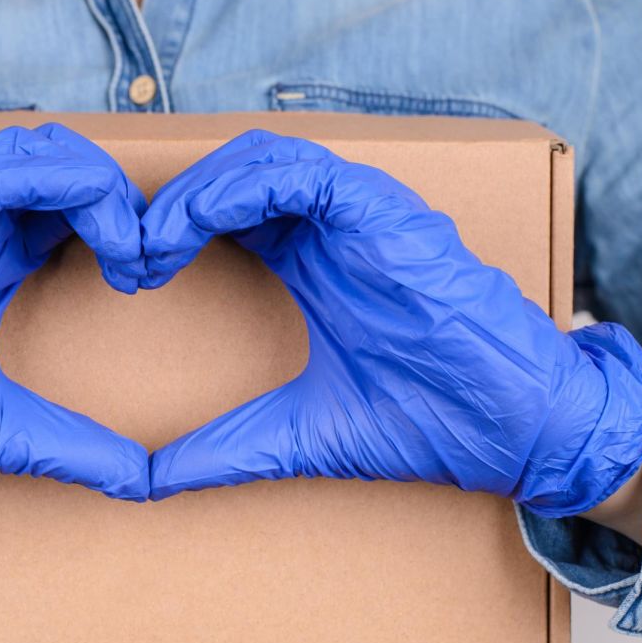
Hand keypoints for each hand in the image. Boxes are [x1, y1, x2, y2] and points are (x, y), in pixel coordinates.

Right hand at [0, 124, 150, 547]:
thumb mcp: (3, 433)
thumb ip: (76, 448)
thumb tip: (146, 484)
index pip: (77, 207)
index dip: (125, 225)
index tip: (151, 277)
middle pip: (66, 165)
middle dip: (120, 198)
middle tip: (145, 258)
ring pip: (33, 150)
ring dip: (94, 183)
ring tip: (124, 242)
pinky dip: (41, 178)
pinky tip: (80, 222)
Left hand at [140, 131, 641, 515]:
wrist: (517, 433)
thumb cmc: (426, 424)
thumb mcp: (294, 437)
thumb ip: (220, 449)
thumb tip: (142, 484)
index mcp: (311, 264)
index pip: (226, 215)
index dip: (168, 230)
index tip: (125, 275)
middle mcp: (333, 229)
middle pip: (233, 177)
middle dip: (170, 205)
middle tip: (124, 253)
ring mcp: (363, 216)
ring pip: (261, 159)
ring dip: (195, 191)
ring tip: (150, 241)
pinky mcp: (390, 213)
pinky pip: (304, 170)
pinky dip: (239, 187)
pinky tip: (194, 226)